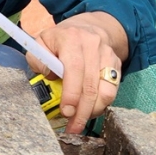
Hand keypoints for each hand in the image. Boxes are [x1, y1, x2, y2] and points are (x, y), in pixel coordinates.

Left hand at [26, 12, 126, 133]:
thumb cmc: (60, 40)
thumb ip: (38, 59)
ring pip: (106, 90)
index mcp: (71, 38)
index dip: (71, 93)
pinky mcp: (117, 65)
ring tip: (80, 121)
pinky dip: (102, 105)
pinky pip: (113, 91)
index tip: (66, 111)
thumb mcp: (42, 42)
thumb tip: (49, 76)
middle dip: (81, 111)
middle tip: (72, 127)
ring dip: (93, 111)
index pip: (74, 69)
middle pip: (90, 84)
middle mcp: (93, 45)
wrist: (89, 27)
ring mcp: (108, 55)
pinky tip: (90, 110)